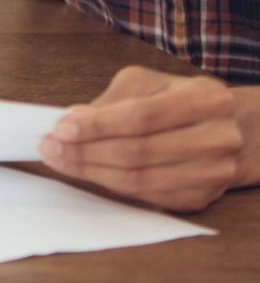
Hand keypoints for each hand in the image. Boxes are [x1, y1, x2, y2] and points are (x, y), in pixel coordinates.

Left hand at [40, 67, 259, 210]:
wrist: (232, 129)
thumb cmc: (179, 98)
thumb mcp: (148, 84)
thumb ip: (111, 101)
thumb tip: (72, 120)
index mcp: (206, 98)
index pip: (141, 116)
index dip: (97, 125)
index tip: (60, 128)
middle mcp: (217, 138)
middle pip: (139, 153)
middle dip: (86, 151)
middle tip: (50, 148)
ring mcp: (213, 173)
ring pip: (141, 180)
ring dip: (92, 172)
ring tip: (60, 161)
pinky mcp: (202, 198)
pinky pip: (148, 197)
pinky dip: (112, 186)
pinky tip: (88, 173)